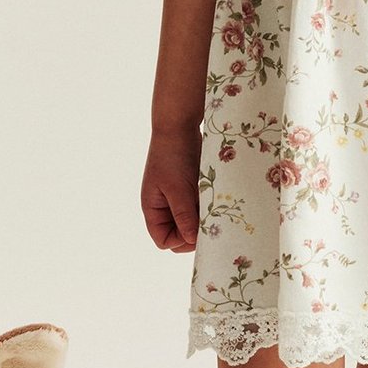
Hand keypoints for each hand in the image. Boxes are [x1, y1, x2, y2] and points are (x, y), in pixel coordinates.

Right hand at [141, 127, 201, 251]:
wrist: (180, 126)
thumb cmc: (173, 156)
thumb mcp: (178, 189)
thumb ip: (184, 216)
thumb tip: (191, 241)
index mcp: (153, 209)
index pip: (163, 240)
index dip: (180, 241)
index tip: (197, 232)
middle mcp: (164, 207)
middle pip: (179, 233)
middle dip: (194, 230)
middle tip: (209, 221)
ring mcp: (178, 198)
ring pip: (192, 221)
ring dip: (203, 217)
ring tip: (212, 207)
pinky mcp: (190, 189)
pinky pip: (200, 207)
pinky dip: (208, 206)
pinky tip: (215, 199)